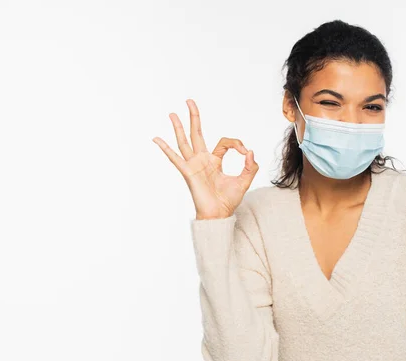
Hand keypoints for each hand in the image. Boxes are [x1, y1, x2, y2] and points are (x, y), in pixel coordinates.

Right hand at [153, 99, 258, 219]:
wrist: (219, 215)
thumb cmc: (228, 201)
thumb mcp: (244, 181)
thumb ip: (250, 166)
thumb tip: (250, 151)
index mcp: (214, 161)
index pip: (224, 142)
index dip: (237, 144)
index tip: (246, 153)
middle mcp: (202, 160)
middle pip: (196, 133)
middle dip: (194, 117)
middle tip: (189, 101)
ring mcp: (193, 165)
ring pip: (184, 142)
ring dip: (179, 127)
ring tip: (173, 113)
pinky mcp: (188, 172)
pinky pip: (175, 158)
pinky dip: (166, 149)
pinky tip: (156, 139)